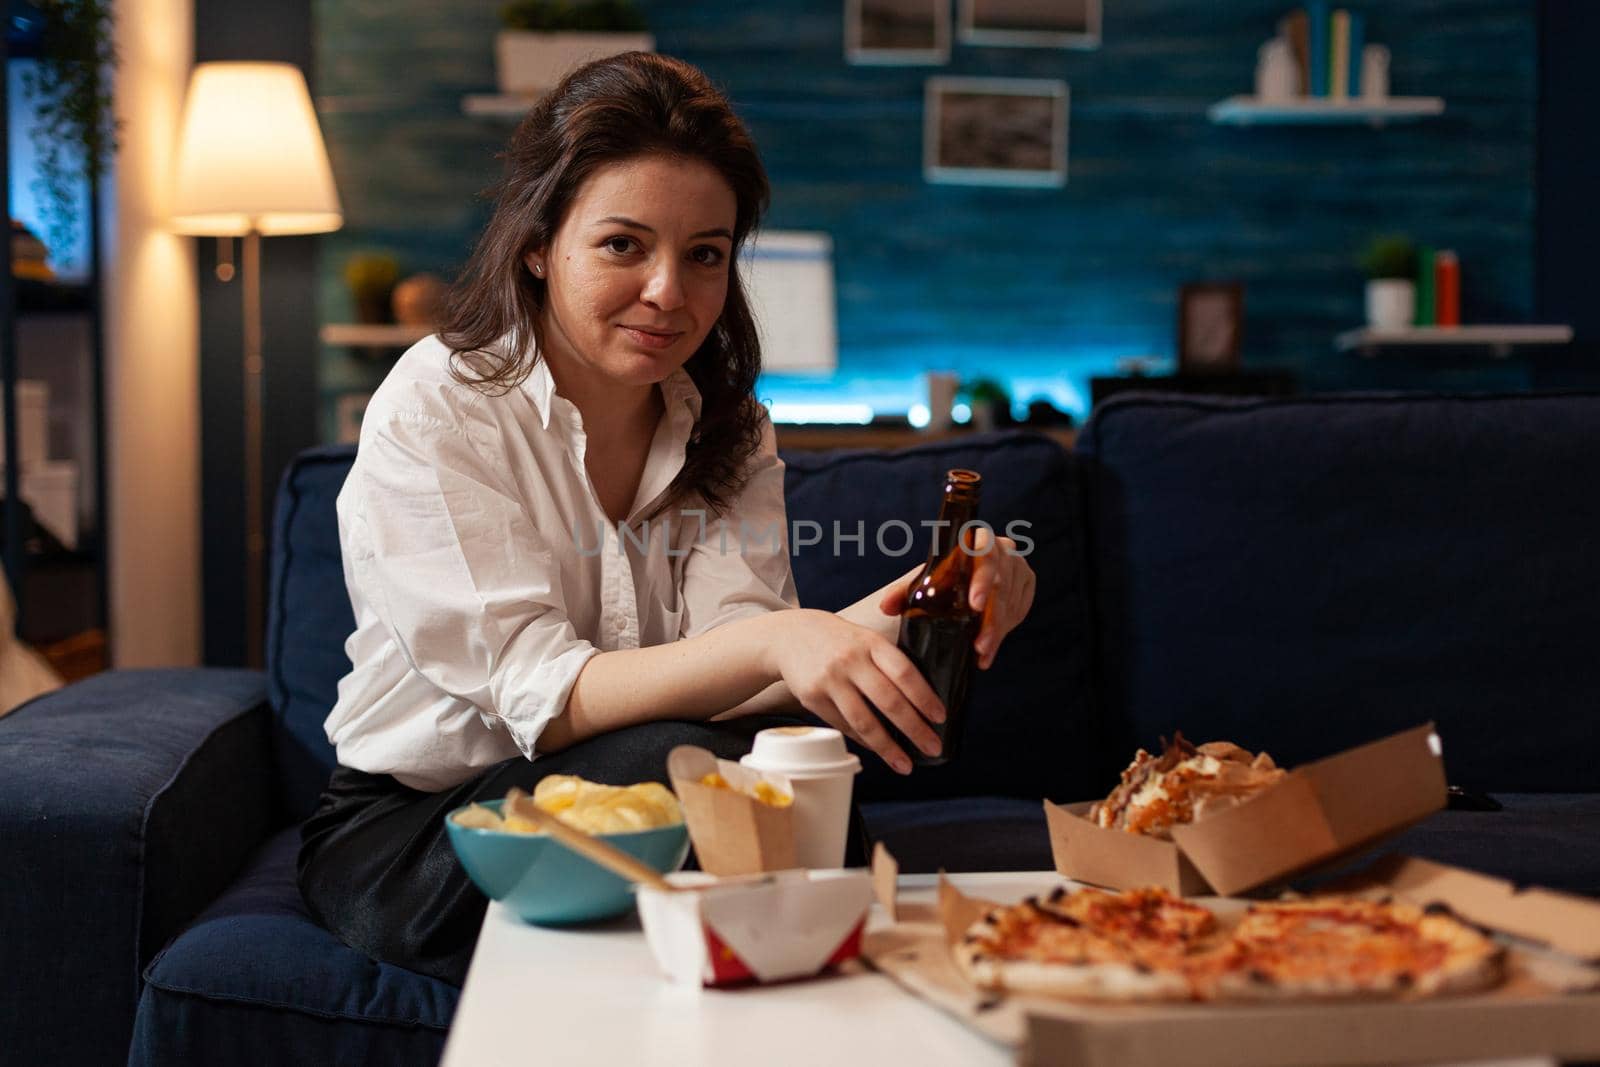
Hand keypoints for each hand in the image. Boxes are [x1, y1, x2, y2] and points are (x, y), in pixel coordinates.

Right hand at [765, 609, 945, 773]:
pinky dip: (863, 741)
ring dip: (888, 747)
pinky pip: (844, 725)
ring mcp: (830, 680)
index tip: (940, 718)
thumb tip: (921, 701)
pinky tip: (878, 749)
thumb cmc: (839, 640)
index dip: (924, 698)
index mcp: (871, 643)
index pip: (904, 673)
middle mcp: (850, 661)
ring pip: (864, 721)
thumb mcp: (865, 638)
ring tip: (905, 764)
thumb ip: (888, 661)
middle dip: (915, 729)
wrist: (788, 636)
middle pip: (888, 701)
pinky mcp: (812, 698)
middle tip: (933, 747)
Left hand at [878, 528, 1035, 669]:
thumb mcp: (923, 583)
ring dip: (996, 632)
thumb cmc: (941, 578)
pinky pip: (1018, 613)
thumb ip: (904, 592)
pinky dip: (1002, 636)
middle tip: (979, 643)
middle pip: (1001, 585)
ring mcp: (1018, 568)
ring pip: (1010, 603)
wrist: (967, 580)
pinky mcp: (1026, 586)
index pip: (984, 552)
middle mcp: (1003, 550)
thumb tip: (886, 606)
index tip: (974, 606)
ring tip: (980, 653)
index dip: (982, 579)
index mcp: (977, 540)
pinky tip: (986, 653)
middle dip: (991, 618)